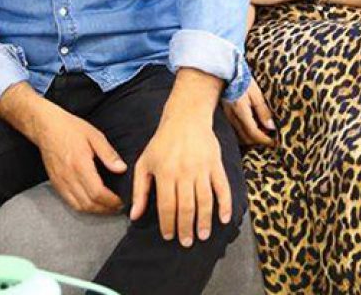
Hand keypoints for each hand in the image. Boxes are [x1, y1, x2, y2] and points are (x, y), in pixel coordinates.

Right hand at [30, 105, 126, 213]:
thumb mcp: (94, 135)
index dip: (111, 201)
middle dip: (106, 209)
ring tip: (108, 206)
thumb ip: (108, 154)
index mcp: (80, 164)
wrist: (45, 127)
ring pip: (79, 206)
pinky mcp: (55, 183)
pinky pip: (69, 202)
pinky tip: (92, 202)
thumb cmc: (70, 128)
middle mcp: (69, 177)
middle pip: (89, 203)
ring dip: (95, 210)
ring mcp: (60, 182)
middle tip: (118, 206)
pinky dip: (82, 207)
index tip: (122, 200)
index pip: (97, 192)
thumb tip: (122, 169)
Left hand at [131, 111, 230, 246]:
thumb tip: (134, 216)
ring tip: (203, 236)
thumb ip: (139, 190)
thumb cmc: (162, 143)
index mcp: (165, 173)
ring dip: (204, 221)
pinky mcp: (216, 165)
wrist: (186, 118)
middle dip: (186, 228)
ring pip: (205, 201)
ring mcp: (202, 169)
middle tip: (186, 242)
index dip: (168, 224)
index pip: (167, 206)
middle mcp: (184, 172)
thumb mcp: (144, 163)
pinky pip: (223, 188)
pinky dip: (226, 204)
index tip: (169, 236)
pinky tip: (224, 219)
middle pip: (186, 207)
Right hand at [224, 81, 275, 146]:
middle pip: (246, 138)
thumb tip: (271, 127)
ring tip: (262, 132)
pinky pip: (235, 130)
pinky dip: (245, 133)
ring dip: (252, 138)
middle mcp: (232, 117)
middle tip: (270, 138)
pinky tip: (252, 126)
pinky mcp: (226, 115)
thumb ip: (263, 111)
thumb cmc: (243, 80)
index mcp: (241, 112)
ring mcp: (227, 117)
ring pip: (240, 136)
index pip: (254, 133)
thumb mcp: (256, 93)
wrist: (227, 72)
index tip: (274, 142)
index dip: (265, 140)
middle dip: (259, 141)